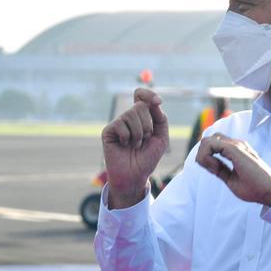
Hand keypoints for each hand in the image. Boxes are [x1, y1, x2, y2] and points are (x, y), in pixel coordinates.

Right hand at [101, 88, 170, 208]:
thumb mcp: (161, 138)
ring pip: (131, 114)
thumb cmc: (148, 158)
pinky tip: (124, 145)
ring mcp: (118, 123)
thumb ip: (161, 119)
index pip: (141, 95)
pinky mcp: (108, 130)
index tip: (158, 102)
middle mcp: (128, 117)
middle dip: (147, 124)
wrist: (135, 175)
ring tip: (135, 145)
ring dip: (139, 133)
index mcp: (141, 117)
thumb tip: (155, 102)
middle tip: (145, 139)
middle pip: (140, 105)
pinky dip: (127, 137)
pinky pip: (121, 125)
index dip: (148, 94)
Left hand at [195, 134, 270, 206]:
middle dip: (202, 155)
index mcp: (236, 150)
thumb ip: (220, 169)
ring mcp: (236, 145)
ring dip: (203, 156)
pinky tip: (215, 168)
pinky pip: (210, 144)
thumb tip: (209, 165)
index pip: (213, 144)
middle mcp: (236, 144)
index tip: (214, 171)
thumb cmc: (254, 188)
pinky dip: (206, 158)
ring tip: (215, 169)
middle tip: (213, 170)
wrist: (269, 191)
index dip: (206, 158)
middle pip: (208, 140)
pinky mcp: (235, 149)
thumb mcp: (231, 178)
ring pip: (206, 140)